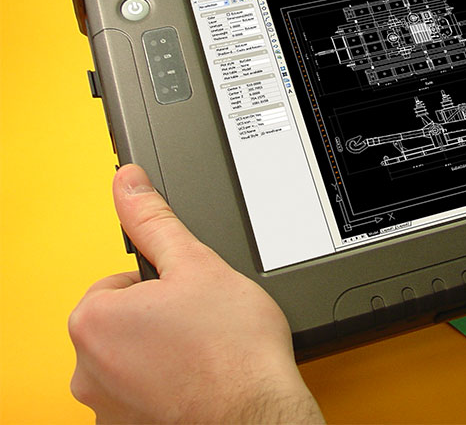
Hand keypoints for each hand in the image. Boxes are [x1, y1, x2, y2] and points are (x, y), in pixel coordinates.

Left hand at [68, 164, 323, 423]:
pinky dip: (168, 385)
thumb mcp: (196, 262)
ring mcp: (106, 408)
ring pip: (136, 358)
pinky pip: (144, 392)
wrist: (259, 413)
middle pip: (125, 320)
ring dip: (164, 351)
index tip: (190, 297)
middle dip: (161, 316)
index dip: (163, 282)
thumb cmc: (233, 348)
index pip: (121, 280)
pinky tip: (201, 379)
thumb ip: (154, 219)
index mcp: (94, 321)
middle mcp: (87, 370)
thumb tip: (128, 183)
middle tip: (202, 322)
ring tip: (205, 351)